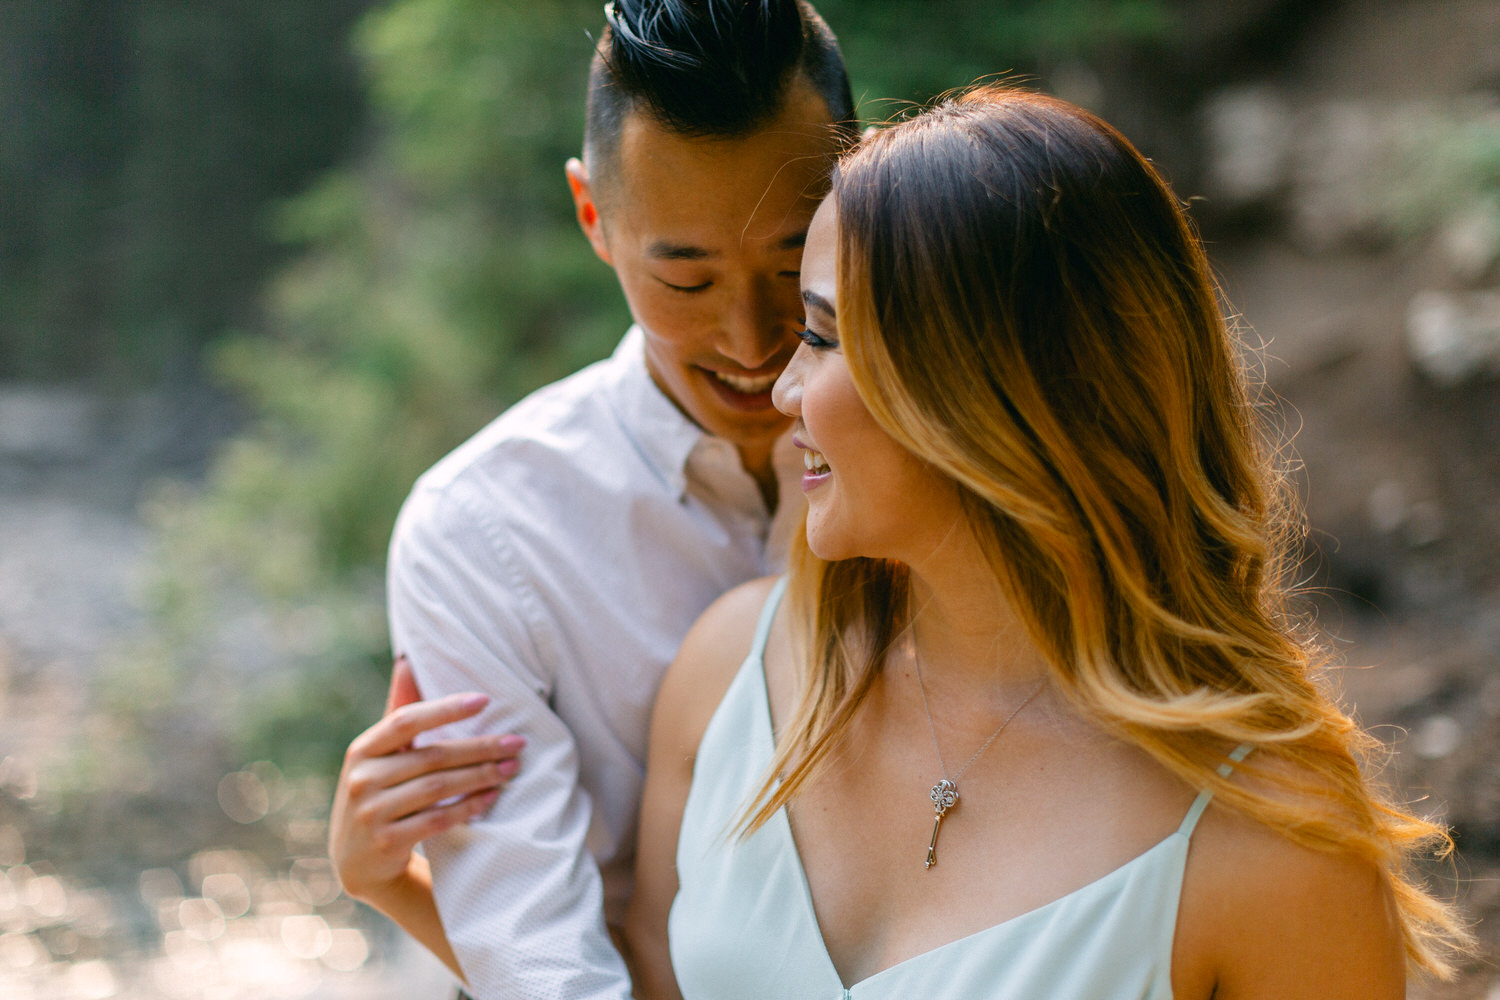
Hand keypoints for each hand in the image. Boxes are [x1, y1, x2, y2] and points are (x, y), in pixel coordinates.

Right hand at [329, 656, 524, 902]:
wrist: (358, 861)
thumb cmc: (379, 793)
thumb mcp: (379, 756)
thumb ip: (398, 714)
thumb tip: (407, 661)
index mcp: (362, 749)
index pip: (406, 721)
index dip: (445, 709)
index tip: (485, 700)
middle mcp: (361, 778)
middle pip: (432, 756)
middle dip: (480, 749)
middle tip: (517, 744)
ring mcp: (371, 813)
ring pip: (438, 787)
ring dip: (481, 777)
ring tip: (511, 769)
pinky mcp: (386, 842)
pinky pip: (438, 819)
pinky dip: (469, 807)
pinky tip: (492, 798)